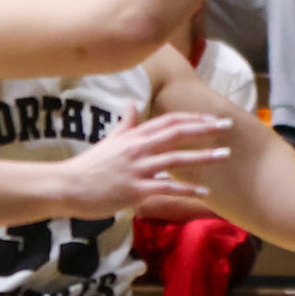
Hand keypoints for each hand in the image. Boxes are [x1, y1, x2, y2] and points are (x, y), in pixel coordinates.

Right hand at [60, 105, 233, 214]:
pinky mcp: (135, 190)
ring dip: (203, 156)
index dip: (192, 118)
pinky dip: (187, 189)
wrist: (67, 186)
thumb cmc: (89, 166)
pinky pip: (166, 187)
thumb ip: (126, 123)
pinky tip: (204, 192)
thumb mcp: (109, 140)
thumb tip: (131, 103)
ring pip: (176, 159)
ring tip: (224, 156)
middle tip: (227, 126)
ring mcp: (137, 169)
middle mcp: (138, 149)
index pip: (168, 121)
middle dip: (205, 129)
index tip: (212, 118)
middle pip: (177, 133)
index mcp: (133, 136)